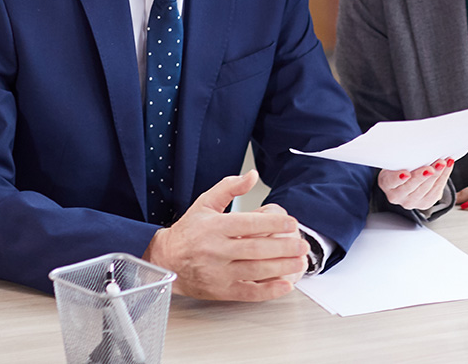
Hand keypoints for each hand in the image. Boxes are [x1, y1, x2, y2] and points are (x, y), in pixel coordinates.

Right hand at [142, 170, 309, 301]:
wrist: (164, 260)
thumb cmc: (188, 231)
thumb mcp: (205, 203)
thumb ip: (229, 188)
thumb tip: (252, 176)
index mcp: (214, 227)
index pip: (248, 224)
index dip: (273, 224)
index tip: (291, 223)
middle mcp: (216, 250)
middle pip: (255, 249)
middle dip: (283, 248)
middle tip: (303, 245)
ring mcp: (218, 272)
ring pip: (254, 271)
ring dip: (281, 267)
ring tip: (300, 261)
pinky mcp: (220, 290)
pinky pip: (247, 292)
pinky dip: (268, 291)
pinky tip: (285, 285)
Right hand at [379, 158, 452, 209]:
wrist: (406, 180)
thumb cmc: (400, 167)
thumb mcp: (397, 162)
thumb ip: (404, 159)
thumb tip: (418, 147)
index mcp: (388, 184)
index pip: (392, 181)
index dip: (398, 178)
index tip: (406, 173)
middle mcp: (397, 196)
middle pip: (411, 186)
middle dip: (423, 176)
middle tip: (432, 167)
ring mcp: (410, 202)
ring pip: (425, 190)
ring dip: (437, 175)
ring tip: (443, 163)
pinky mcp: (424, 204)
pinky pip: (435, 192)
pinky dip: (443, 178)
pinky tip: (447, 167)